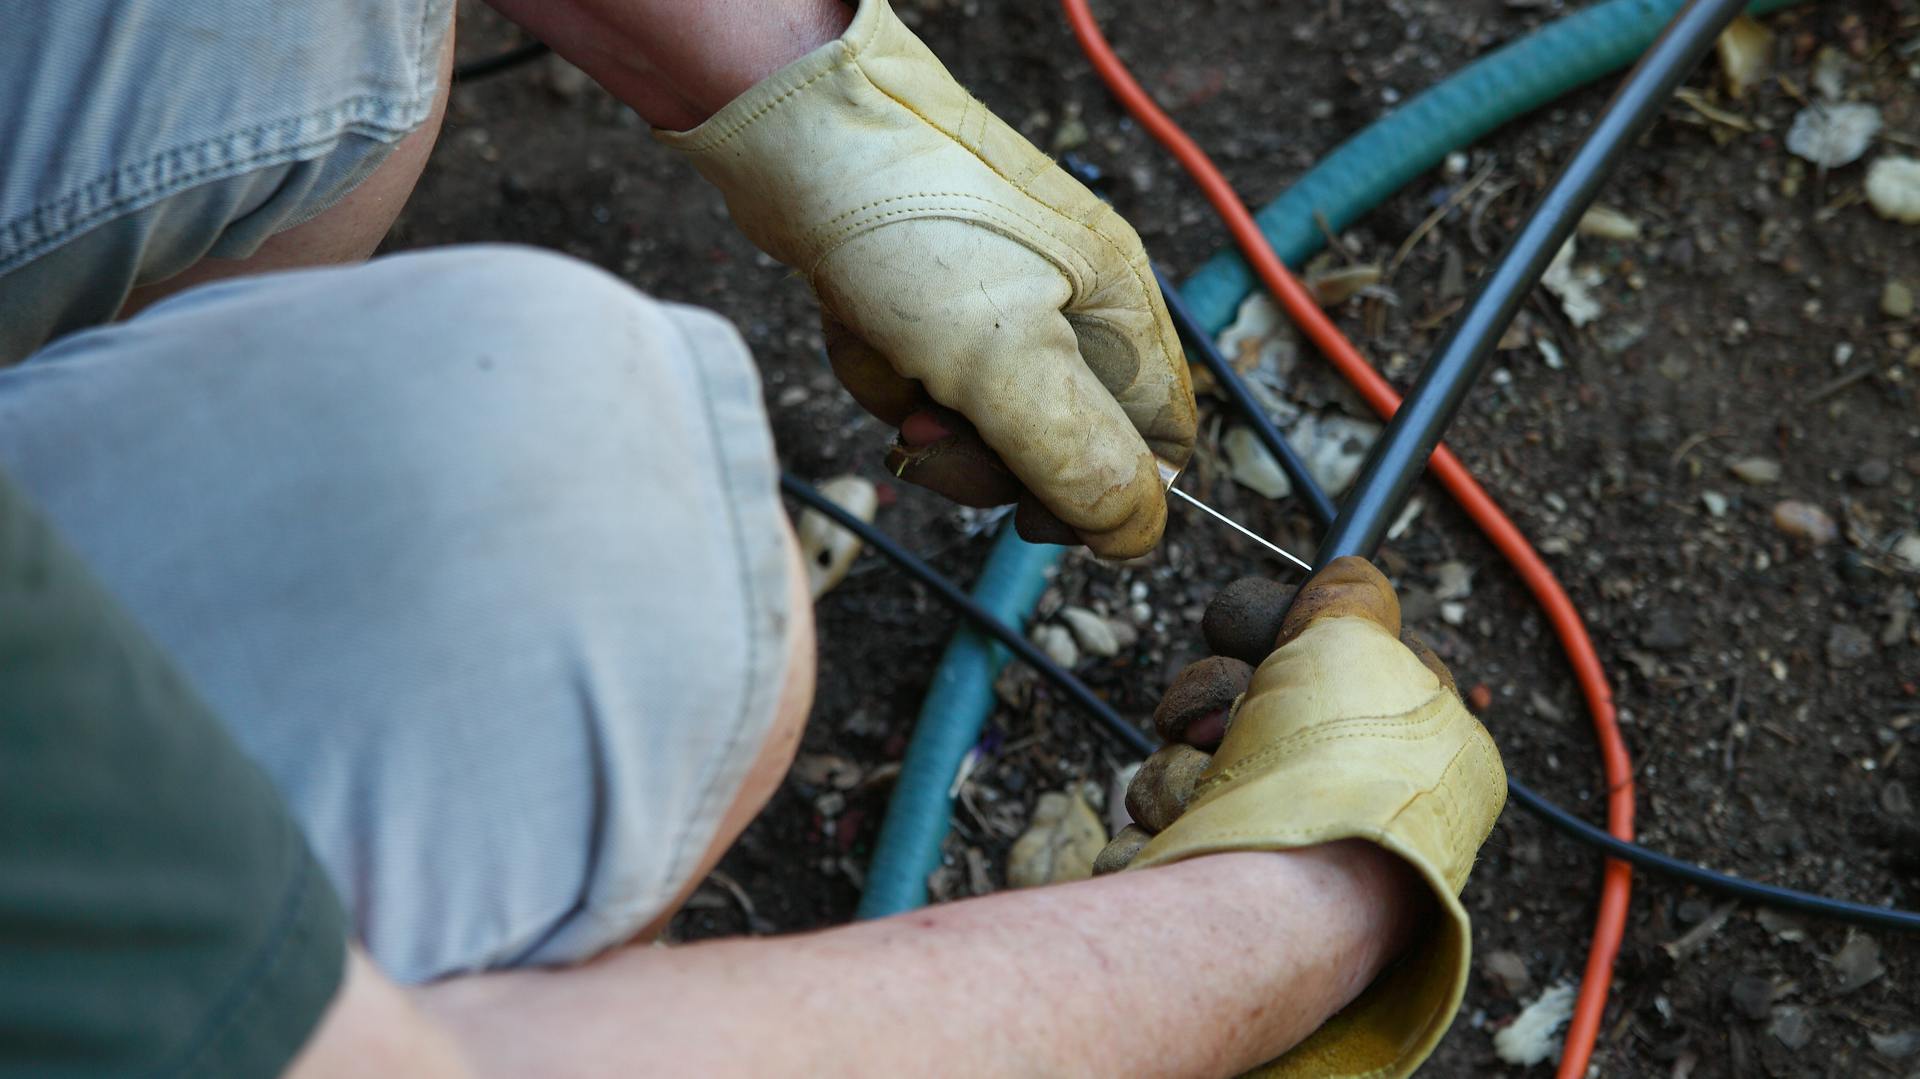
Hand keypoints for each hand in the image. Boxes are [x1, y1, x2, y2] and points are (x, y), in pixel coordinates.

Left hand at [657, 0, 1195, 557]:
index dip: (1104, 496)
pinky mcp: (933, 300)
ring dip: (915, 405)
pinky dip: (879, 365)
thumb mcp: (1000, 359)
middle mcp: (1072, 309)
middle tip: (929, 430)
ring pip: (975, 422)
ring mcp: (999, 304)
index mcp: (1121, 315)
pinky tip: (857, 320)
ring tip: (886, 349)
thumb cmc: (909, 220)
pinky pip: (919, 379)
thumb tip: (1135, 536)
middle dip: (980, 455)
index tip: (1032, 514)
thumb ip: (1075, 457)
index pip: (1158, 445)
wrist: (797, 128)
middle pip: (1058, 449)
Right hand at [1099, 557, 1506, 1078]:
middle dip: (1211, 698)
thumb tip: (1347, 573)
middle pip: (1239, 701)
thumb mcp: (1360, 640)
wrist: (1280, 898)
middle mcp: (1345, 794)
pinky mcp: (1213, 882)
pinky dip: (1162, 816)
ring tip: (1208, 789)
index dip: (1278, 634)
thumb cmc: (1336, 771)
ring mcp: (1274, 843)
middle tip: (1227, 719)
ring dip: (1181, 764)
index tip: (1254, 632)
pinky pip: (1159, 817)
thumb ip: (1349, 597)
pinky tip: (1184, 833)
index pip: (1326, 656)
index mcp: (1406, 743)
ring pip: (1187, 758)